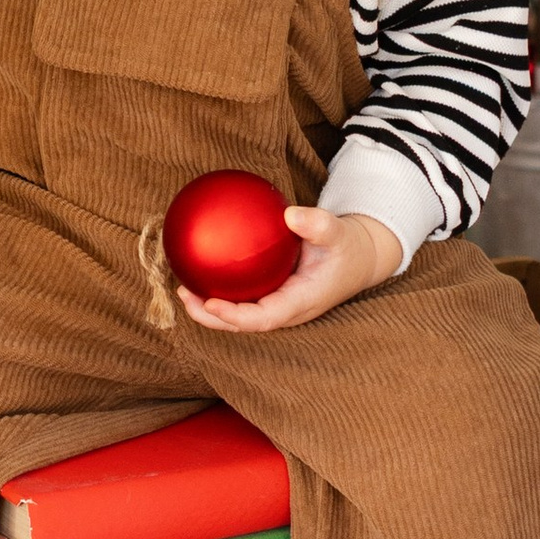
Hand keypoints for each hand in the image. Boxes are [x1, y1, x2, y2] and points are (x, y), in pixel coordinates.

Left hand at [177, 204, 402, 333]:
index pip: (263, 319)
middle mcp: (286, 310)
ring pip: (240, 315)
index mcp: (300, 302)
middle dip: (211, 317)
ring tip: (182, 288)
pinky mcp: (274, 295)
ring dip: (209, 307)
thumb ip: (317, 224)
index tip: (210, 303)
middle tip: (183, 294)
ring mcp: (279, 305)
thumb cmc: (346, 246)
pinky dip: (221, 291)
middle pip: (243, 324)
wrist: (357, 259)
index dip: (234, 316)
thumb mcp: (338, 232)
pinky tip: (202, 270)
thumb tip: (289, 214)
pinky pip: (244, 298)